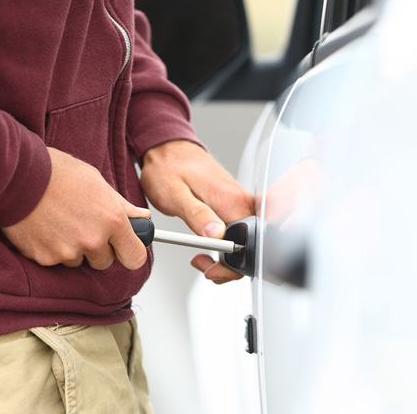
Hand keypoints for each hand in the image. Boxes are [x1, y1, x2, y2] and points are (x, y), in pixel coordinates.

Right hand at [1, 147, 149, 269]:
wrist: (16, 175)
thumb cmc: (56, 172)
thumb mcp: (97, 182)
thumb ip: (122, 206)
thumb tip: (141, 217)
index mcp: (112, 221)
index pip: (135, 257)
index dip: (129, 252)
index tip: (124, 247)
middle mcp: (93, 241)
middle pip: (105, 262)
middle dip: (98, 249)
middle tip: (82, 225)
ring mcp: (68, 252)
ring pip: (78, 262)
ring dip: (73, 248)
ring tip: (60, 221)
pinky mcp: (44, 258)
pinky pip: (55, 261)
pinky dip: (51, 249)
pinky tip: (45, 227)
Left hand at [140, 140, 254, 282]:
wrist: (168, 149)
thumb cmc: (168, 168)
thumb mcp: (175, 195)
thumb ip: (197, 215)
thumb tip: (216, 236)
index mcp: (232, 200)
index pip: (246, 244)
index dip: (229, 264)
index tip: (209, 268)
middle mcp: (242, 201)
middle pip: (248, 246)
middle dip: (227, 265)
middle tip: (201, 264)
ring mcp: (240, 203)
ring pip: (244, 241)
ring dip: (224, 257)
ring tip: (199, 257)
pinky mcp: (234, 204)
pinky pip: (237, 231)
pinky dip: (223, 244)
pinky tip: (207, 244)